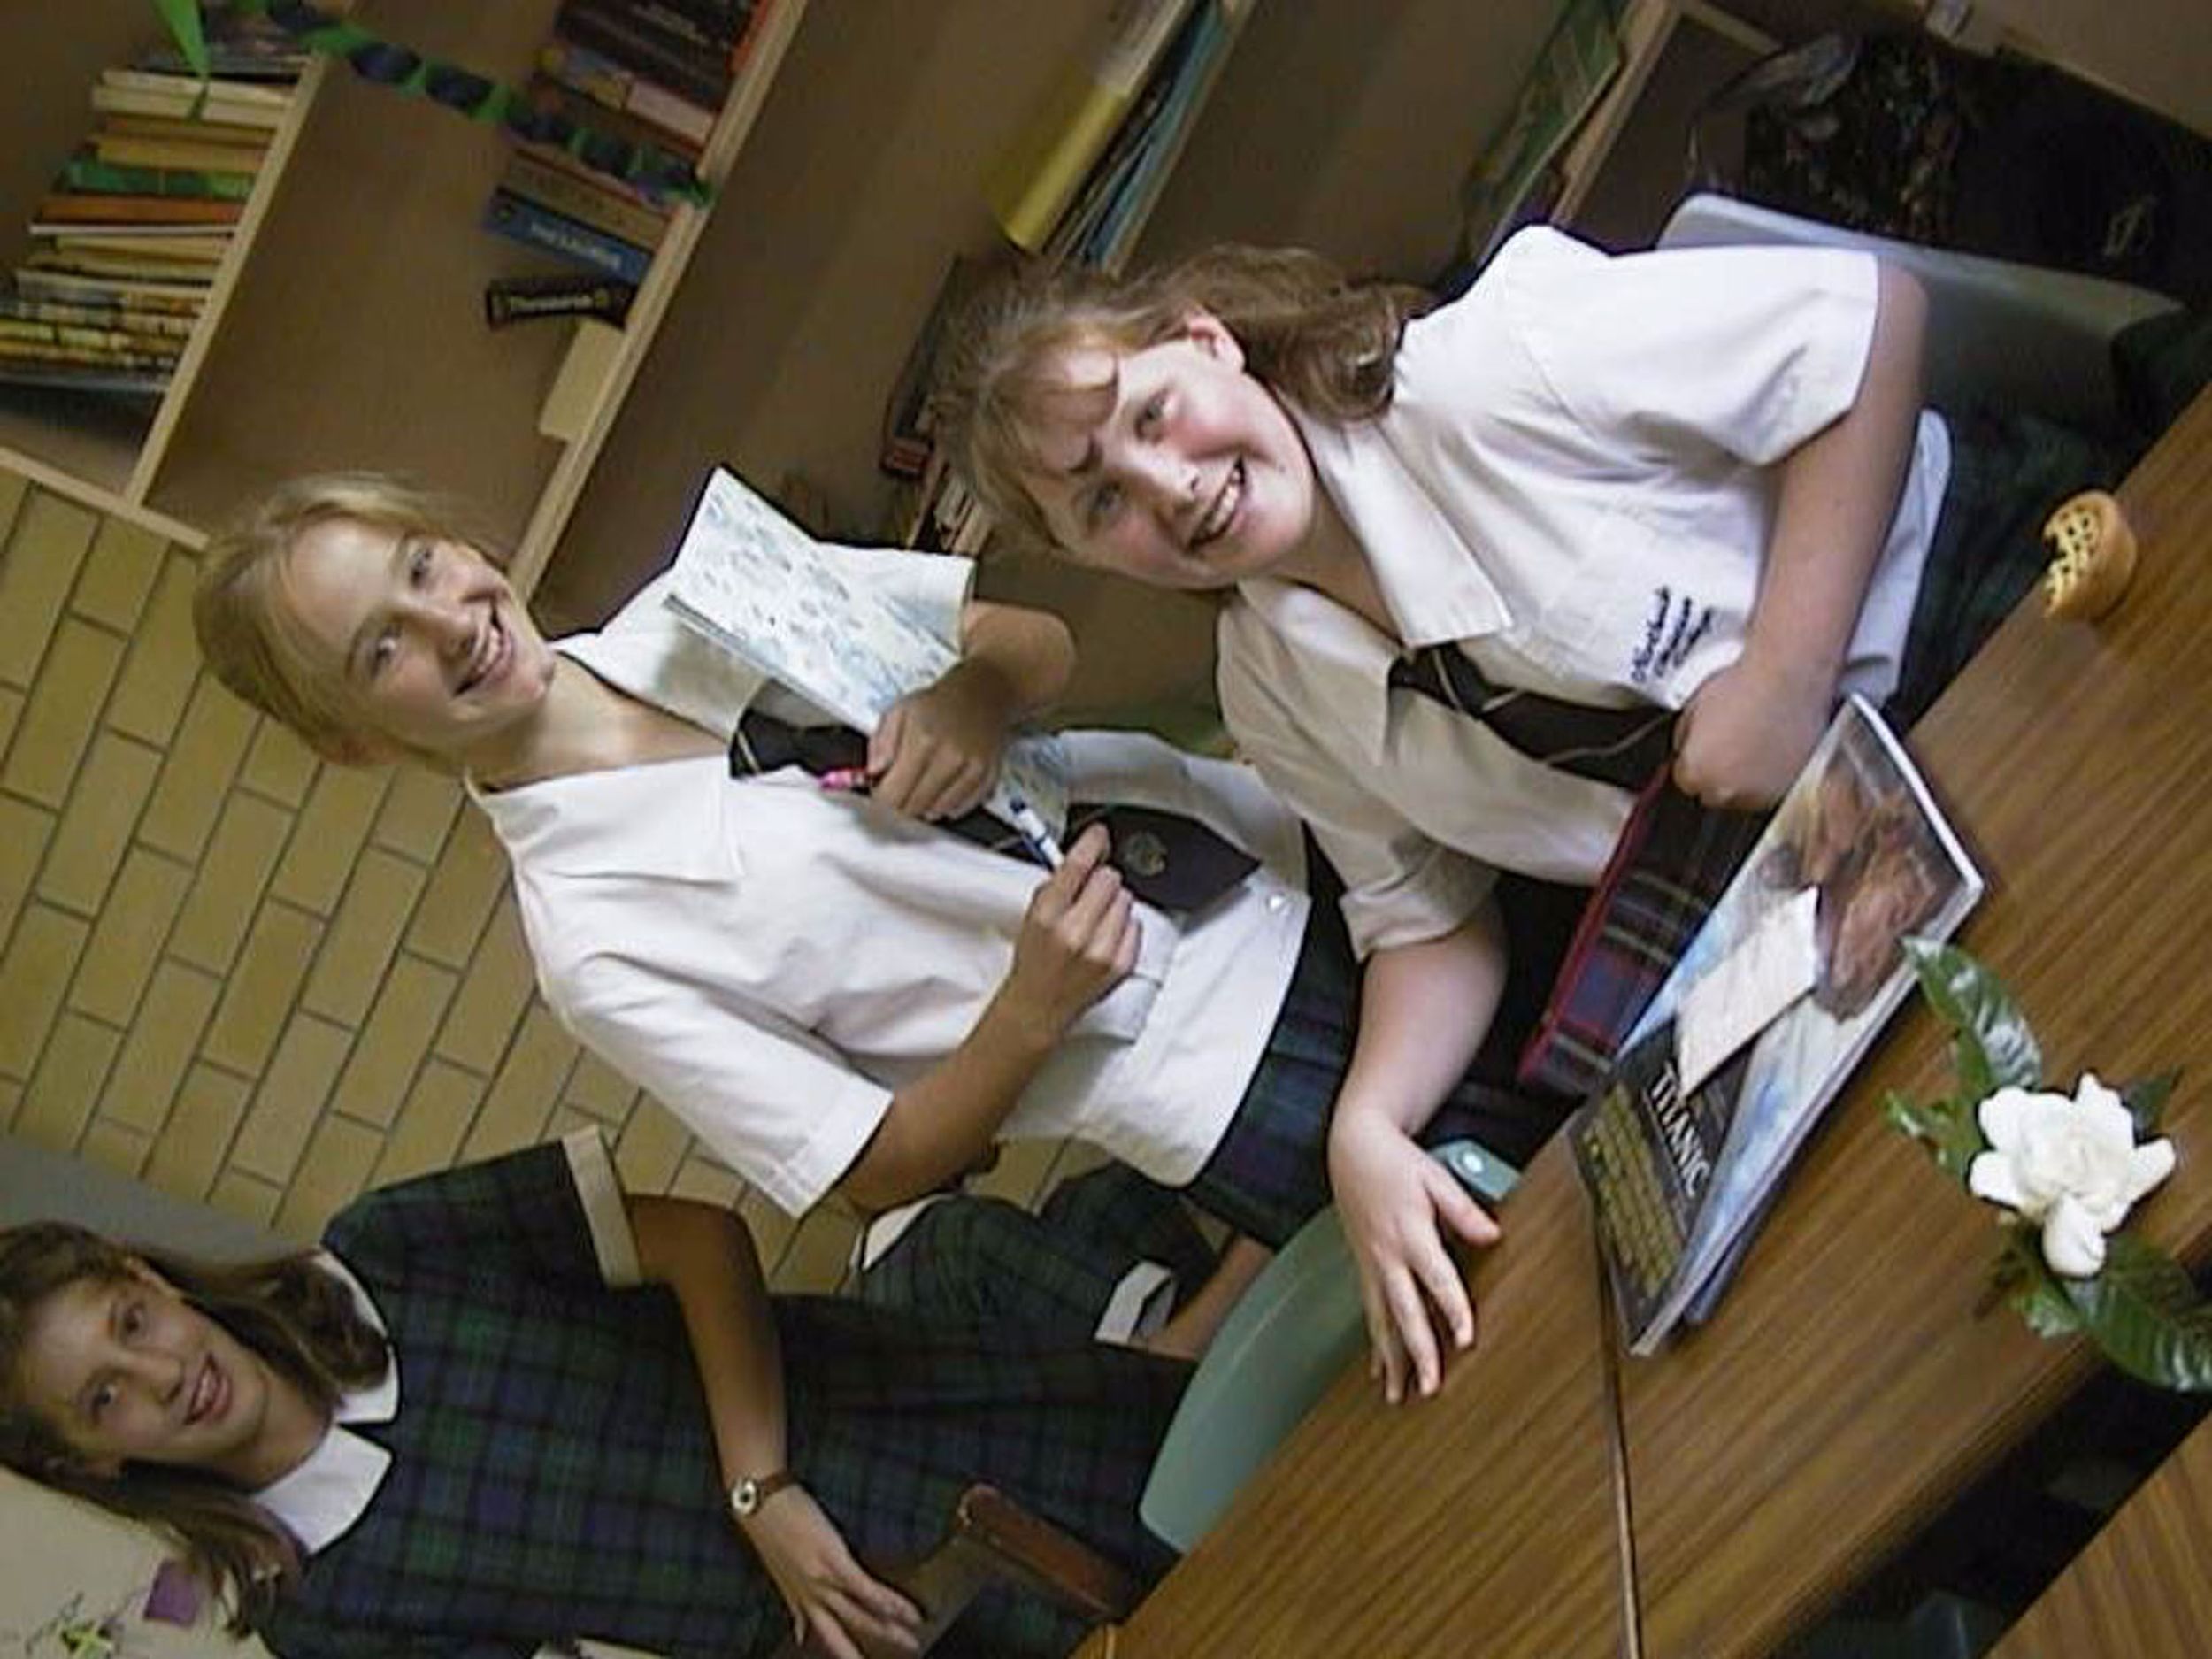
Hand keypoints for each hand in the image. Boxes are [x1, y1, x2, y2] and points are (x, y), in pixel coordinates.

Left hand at [740, 1484, 922, 1658]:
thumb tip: (799, 1630)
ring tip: (911, 1642)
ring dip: (887, 1631)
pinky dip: (891, 1604)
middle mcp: (809, 1595)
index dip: (840, 1652)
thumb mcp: (779, 1571)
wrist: (759, 1501)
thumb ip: (794, 1603)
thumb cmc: (769, 1525)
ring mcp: (822, 1580)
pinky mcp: (834, 1562)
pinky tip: (909, 1613)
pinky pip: (868, 1591)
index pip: (822, 1633)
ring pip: (859, 1616)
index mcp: (798, 1597)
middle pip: (840, 1635)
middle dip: (861, 1655)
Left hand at [868, 666, 1012, 820]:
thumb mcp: (898, 711)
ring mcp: (972, 770)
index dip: (882, 798)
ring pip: (937, 812)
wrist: (983, 694)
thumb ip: (880, 744)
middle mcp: (951, 758)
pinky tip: (942, 787)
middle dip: (901, 802)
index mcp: (923, 740)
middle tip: (900, 785)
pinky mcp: (988, 778)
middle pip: (914, 807)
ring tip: (922, 782)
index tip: (881, 791)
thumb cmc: (939, 703)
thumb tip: (873, 772)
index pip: (893, 794)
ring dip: (925, 805)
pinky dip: (948, 805)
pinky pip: (962, 809)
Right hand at [999, 824, 1140, 1037]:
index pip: (1078, 865)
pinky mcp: (1120, 964)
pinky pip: (1136, 925)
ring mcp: (1102, 950)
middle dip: (1101, 880)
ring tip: (1095, 920)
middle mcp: (1076, 932)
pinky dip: (1123, 927)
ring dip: (1113, 904)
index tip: (1099, 835)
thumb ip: (1058, 885)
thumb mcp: (1032, 916)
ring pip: (1127, 900)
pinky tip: (1105, 937)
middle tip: (1090, 893)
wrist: (1038, 1006)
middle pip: (1110, 879)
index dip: (1092, 843)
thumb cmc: (1034, 961)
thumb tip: (1086, 854)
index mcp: (1048, 915)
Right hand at [1327, 1113, 1500, 1403]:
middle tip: (1430, 1388)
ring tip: (1397, 1397)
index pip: (1436, 1278)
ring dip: (1390, 1360)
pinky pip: (1369, 1312)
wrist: (1352, 1149)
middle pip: (1404, 1311)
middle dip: (1417, 1352)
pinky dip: (1375, 1344)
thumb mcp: (1436, 1177)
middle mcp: (1387, 1254)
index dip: (1452, 1310)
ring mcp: (1371, 1263)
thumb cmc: (1395, 1162)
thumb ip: (1464, 1211)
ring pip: (1380, 1320)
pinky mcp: (1364, 1267)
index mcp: (1409, 1232)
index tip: (1465, 1340)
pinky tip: (1379, 1370)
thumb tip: (1492, 1236)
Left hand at [1672, 659, 1830, 810]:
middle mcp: (1727, 791)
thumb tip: (1685, 750)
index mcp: (1698, 773)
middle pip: (1714, 792)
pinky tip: (1772, 749)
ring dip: (1746, 778)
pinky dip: (1771, 776)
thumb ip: (1684, 740)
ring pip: (1744, 796)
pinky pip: (1772, 791)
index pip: (1686, 781)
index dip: (1695, 761)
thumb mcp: (1692, 709)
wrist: (1788, 678)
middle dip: (1719, 772)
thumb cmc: (1744, 687)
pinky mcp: (1789, 789)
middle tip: (1731, 743)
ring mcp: (1761, 794)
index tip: (1704, 749)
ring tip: (1755, 744)